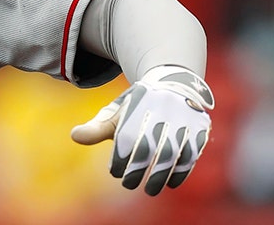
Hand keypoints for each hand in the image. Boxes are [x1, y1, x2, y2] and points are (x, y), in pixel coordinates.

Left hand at [71, 65, 213, 194]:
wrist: (174, 84)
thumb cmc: (137, 105)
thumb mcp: (116, 111)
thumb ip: (97, 126)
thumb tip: (74, 137)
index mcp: (137, 105)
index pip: (126, 138)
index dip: (120, 158)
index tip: (115, 172)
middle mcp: (160, 111)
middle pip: (148, 147)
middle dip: (137, 170)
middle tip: (129, 184)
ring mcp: (182, 119)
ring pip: (171, 153)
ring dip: (160, 176)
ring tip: (150, 189)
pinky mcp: (199, 128)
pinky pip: (191, 154)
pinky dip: (181, 171)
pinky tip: (171, 182)